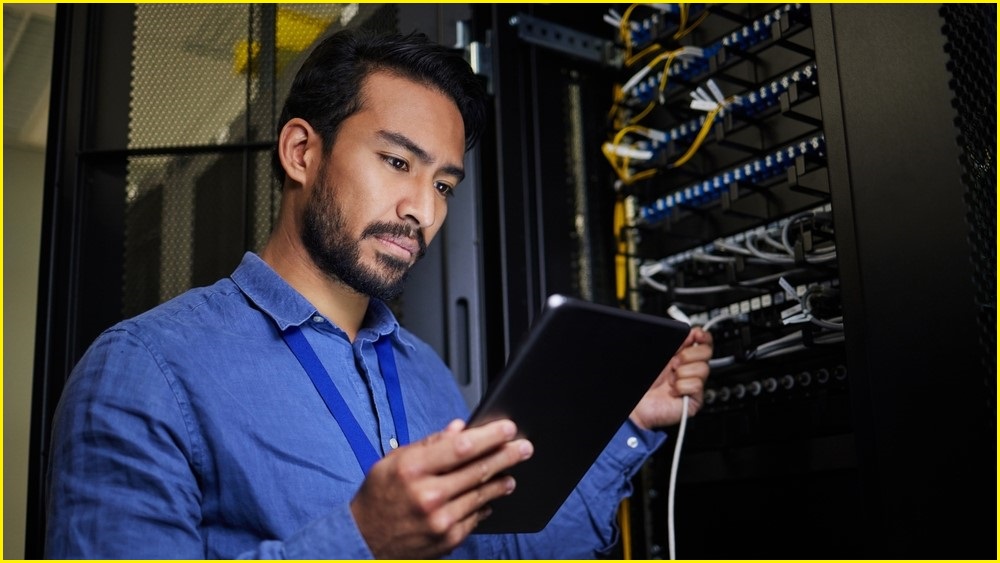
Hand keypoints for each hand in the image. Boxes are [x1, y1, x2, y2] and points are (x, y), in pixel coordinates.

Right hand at [350, 418, 532, 557]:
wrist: (363, 542)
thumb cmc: (378, 497)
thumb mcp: (393, 461)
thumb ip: (429, 444)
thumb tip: (460, 428)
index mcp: (412, 469)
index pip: (461, 447)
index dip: (489, 436)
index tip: (507, 428)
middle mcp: (428, 495)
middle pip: (479, 470)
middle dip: (507, 455)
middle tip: (525, 447)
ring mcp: (441, 520)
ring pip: (482, 494)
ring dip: (502, 481)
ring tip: (512, 472)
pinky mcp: (448, 539)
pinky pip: (476, 516)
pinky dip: (486, 504)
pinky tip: (492, 496)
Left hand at [630, 327, 712, 429]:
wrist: (635, 404)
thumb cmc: (641, 381)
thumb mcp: (657, 354)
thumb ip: (674, 341)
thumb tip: (690, 331)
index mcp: (682, 355)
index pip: (703, 341)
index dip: (702, 336)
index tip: (695, 335)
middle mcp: (689, 368)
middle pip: (707, 352)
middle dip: (689, 354)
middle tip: (673, 362)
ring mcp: (693, 384)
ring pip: (703, 368)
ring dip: (681, 372)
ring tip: (670, 380)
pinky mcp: (694, 400)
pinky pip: (696, 384)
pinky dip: (681, 386)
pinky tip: (672, 391)